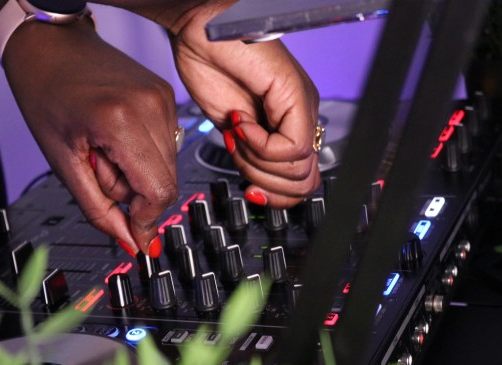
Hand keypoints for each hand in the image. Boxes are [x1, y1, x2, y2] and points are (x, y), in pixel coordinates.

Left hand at [2, 19, 178, 255]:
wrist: (52, 47)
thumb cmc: (46, 95)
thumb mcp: (62, 162)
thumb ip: (99, 210)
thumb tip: (132, 242)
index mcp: (120, 121)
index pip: (157, 191)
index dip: (145, 219)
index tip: (134, 234)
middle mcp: (151, 106)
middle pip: (166, 182)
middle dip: (135, 193)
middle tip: (100, 171)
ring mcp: (163, 98)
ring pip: (168, 167)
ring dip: (139, 173)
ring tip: (106, 150)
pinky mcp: (166, 96)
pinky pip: (167, 146)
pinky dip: (144, 154)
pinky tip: (118, 137)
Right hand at [169, 2, 321, 207]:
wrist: (197, 31)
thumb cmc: (212, 69)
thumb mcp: (234, 132)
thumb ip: (252, 158)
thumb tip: (260, 188)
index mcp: (290, 125)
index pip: (303, 181)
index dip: (276, 196)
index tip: (250, 189)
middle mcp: (301, 116)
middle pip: (305, 182)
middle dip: (264, 182)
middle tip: (240, 155)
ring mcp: (302, 105)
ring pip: (297, 169)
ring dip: (256, 161)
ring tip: (238, 133)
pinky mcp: (294, 94)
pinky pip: (288, 147)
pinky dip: (258, 144)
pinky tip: (241, 121)